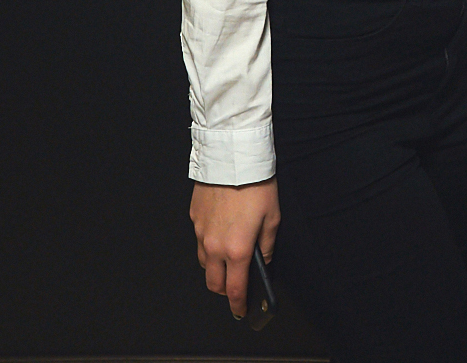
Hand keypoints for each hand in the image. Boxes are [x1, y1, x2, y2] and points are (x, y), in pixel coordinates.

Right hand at [190, 179, 279, 317]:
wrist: (232, 158)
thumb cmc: (256, 185)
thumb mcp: (272, 217)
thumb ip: (266, 246)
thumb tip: (262, 261)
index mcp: (237, 250)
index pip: (235, 289)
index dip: (238, 304)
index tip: (241, 310)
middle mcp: (214, 246)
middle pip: (214, 283)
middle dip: (225, 290)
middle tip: (236, 286)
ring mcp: (201, 232)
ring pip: (204, 263)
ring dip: (215, 267)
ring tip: (229, 258)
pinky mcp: (194, 218)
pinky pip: (199, 241)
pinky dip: (208, 245)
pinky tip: (220, 233)